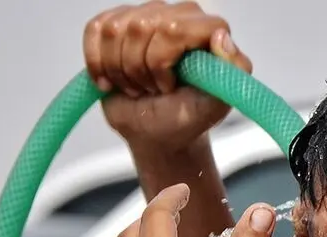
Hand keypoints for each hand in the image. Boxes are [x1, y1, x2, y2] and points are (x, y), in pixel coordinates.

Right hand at [84, 1, 252, 152]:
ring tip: (138, 87)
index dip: (163, 60)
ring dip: (120, 69)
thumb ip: (232, 70)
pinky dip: (97, 63)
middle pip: (140, 28)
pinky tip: (112, 81)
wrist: (158, 130)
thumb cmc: (187, 117)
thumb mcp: (216, 102)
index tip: (168, 86)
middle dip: (140, 69)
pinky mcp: (117, 23)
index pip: (175, 28)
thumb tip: (221, 36)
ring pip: (115, 30)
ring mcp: (147, 15)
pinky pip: (94, 31)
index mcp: (206, 29)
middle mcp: (178, 14)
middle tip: (153, 90)